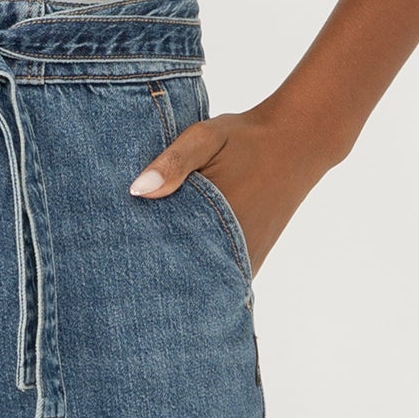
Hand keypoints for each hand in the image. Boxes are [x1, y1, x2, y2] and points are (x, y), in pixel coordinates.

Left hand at [127, 103, 333, 272]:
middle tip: (129, 270)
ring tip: (152, 267)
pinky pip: (224, 275)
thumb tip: (137, 191)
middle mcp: (236, 249)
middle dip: (159, 273)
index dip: (143, 260)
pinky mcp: (256, 256)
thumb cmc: (246, 138)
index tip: (121, 258)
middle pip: (186, 276)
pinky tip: (184, 258)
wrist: (298, 141)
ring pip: (206, 280)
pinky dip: (204, 271)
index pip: (169, 257)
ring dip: (183, 274)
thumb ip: (172, 163)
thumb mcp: (205, 138)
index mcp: (218, 222)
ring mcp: (248, 257)